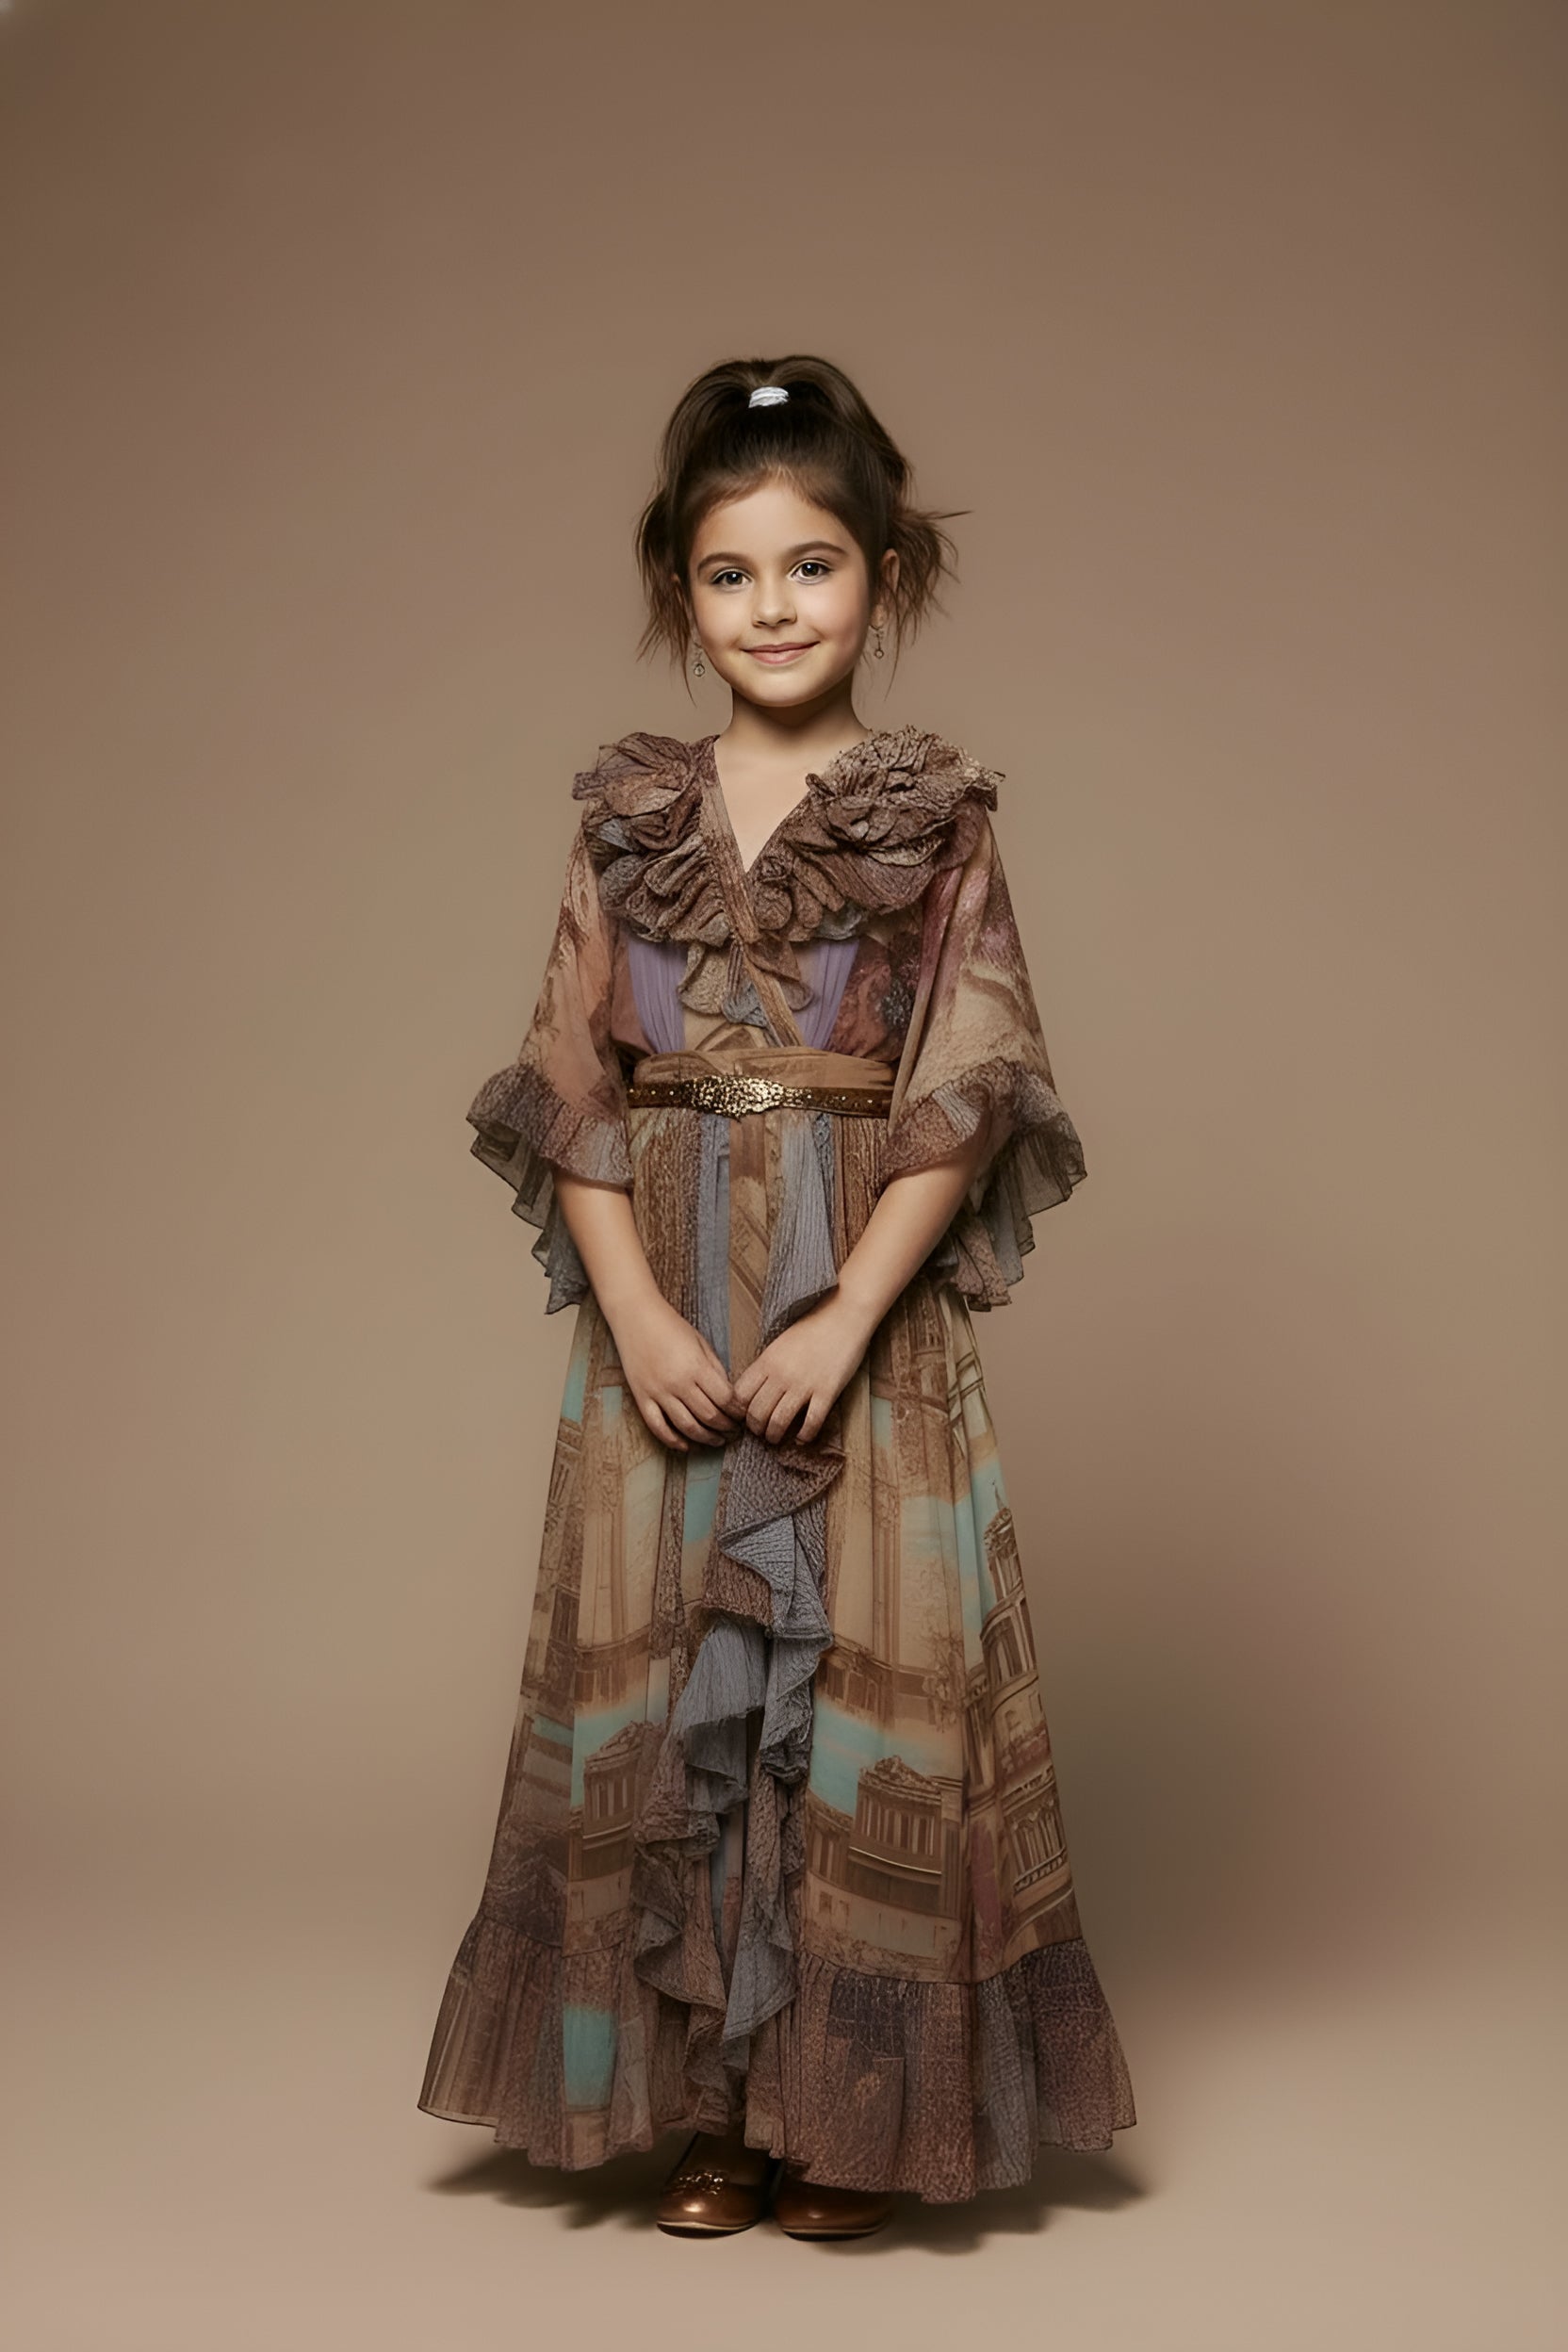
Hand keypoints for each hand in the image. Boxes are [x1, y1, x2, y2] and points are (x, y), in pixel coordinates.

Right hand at [608, 1293, 742, 1452]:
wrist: (636, 1317)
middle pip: (709, 1416)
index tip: (744, 1416)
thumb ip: (716, 1370)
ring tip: (718, 1441)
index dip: (738, 1412)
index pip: (725, 1399)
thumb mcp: (701, 1343)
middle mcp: (678, 1383)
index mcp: (696, 1367)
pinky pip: (658, 1427)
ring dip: (706, 1438)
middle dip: (726, 1427)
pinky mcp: (642, 1398)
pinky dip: (673, 1441)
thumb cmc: (671, 1326)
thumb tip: (729, 1396)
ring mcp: (658, 1393)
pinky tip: (686, 1445)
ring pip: (686, 1427)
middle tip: (735, 1431)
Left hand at [732, 1294, 874, 1444]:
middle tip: (760, 1432)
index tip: (745, 1416)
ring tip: (776, 1438)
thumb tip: (756, 1388)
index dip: (739, 1411)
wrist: (844, 1315)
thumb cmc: (813, 1326)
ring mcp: (804, 1384)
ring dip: (775, 1435)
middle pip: (756, 1413)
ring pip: (779, 1422)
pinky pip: (811, 1423)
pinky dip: (805, 1436)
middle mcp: (781, 1375)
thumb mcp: (780, 1343)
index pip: (740, 1395)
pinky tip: (802, 1438)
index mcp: (767, 1361)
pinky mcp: (827, 1391)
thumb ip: (767, 1365)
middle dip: (756, 1429)